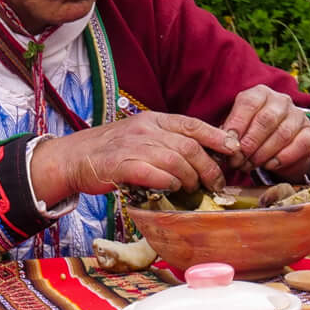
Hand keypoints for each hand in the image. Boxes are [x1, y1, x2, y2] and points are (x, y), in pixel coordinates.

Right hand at [29, 112, 242, 202]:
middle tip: (216, 183)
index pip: (194, 125)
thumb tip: (202, 154)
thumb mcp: (142, 135)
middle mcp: (147, 130)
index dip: (217, 138)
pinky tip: (171, 188)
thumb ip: (168, 140)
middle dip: (209, 167)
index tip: (234, 150)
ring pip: (176, 161)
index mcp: (155, 120)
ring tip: (193, 189)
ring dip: (190, 178)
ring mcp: (134, 147)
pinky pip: (154, 174)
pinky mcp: (122, 166)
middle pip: (190, 147)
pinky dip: (168, 182)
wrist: (74, 157)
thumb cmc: (112, 150)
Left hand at [220, 85, 309, 176]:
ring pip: (281, 134)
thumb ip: (227, 134)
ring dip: (262, 154)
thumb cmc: (251, 134)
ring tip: (249, 166)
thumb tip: (217, 148)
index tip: (227, 144)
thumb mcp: (237, 129)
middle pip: (265, 120)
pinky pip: (298, 145)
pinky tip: (269, 165)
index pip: (248, 104)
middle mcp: (281, 100)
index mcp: (259, 94)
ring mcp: (298, 115)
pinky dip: (281, 158)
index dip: (237, 124)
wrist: (280, 146)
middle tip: (237, 162)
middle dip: (249, 144)